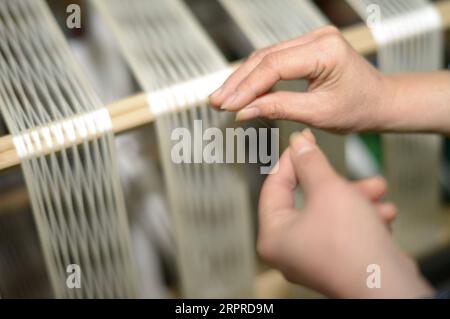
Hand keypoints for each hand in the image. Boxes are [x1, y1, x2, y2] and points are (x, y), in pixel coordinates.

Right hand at [209, 26, 449, 134]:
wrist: (380, 102)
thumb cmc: (360, 107)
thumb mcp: (318, 113)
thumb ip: (279, 108)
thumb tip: (244, 111)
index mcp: (325, 50)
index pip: (274, 66)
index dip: (247, 87)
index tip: (228, 106)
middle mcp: (317, 38)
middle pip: (265, 57)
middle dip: (238, 82)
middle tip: (216, 101)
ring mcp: (312, 40)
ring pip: (265, 57)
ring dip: (243, 79)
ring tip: (222, 98)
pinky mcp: (307, 49)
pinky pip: (274, 60)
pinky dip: (256, 77)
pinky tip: (241, 90)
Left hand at [257, 128, 433, 297]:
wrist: (388, 286)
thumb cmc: (351, 244)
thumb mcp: (328, 189)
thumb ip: (311, 163)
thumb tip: (299, 143)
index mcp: (273, 235)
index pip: (273, 187)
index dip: (290, 161)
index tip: (304, 142)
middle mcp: (288, 250)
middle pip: (306, 200)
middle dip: (337, 182)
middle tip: (348, 166)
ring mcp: (311, 259)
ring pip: (330, 214)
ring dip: (356, 199)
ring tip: (378, 189)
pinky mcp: (335, 264)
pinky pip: (343, 231)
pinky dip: (362, 219)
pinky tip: (384, 214)